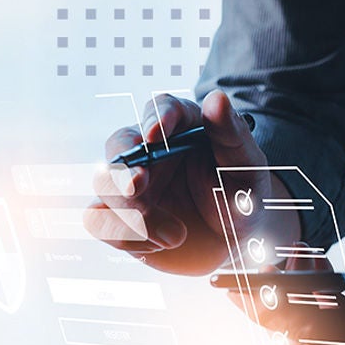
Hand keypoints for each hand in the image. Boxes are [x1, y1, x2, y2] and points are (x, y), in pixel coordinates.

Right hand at [85, 90, 297, 274]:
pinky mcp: (117, 216)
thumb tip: (215, 98)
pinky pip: (98, 221)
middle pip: (118, 145)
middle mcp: (147, 152)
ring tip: (175, 236)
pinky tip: (159, 245)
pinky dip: (125, 237)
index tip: (155, 135)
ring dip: (131, 212)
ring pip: (103, 185)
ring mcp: (128, 185)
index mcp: (179, 128)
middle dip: (122, 168)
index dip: (155, 117)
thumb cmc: (240, 198)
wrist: (231, 243)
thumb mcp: (246, 166)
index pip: (161, 107)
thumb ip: (230, 134)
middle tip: (136, 187)